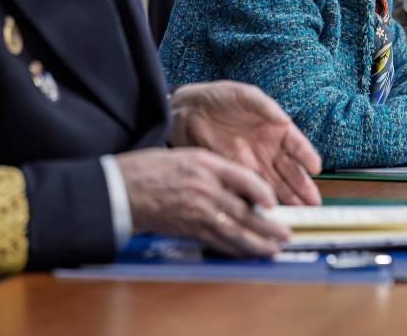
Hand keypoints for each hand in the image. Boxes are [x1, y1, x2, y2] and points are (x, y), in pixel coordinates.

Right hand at [117, 147, 289, 255]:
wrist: (120, 189)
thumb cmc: (152, 169)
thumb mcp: (188, 154)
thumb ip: (218, 169)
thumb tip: (246, 186)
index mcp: (206, 165)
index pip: (245, 179)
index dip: (264, 192)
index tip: (274, 202)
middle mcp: (204, 190)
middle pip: (245, 211)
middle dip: (269, 226)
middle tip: (286, 234)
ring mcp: (196, 212)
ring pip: (234, 232)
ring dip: (257, 243)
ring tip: (274, 249)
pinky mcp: (187, 229)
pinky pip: (217, 242)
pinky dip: (235, 249)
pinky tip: (248, 253)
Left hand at [169, 81, 321, 204]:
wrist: (188, 111)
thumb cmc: (220, 97)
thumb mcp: (244, 96)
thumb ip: (263, 106)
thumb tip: (283, 119)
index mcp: (277, 130)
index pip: (297, 146)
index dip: (307, 157)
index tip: (315, 168)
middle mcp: (269, 150)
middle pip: (291, 171)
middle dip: (302, 187)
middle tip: (313, 203)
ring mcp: (254, 164)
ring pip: (276, 184)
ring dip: (288, 199)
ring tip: (298, 213)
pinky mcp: (237, 173)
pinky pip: (252, 189)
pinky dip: (261, 201)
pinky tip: (269, 211)